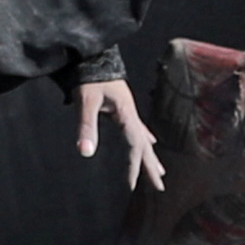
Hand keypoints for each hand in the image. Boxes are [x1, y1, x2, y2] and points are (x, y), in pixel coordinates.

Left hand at [73, 72, 163, 190]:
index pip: (134, 146)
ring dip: (150, 157)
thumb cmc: (89, 78)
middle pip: (145, 146)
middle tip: (160, 188)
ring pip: (143, 140)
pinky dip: (144, 140)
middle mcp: (131, 115)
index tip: (131, 186)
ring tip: (159, 173)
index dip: (133, 166)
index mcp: (126, 114)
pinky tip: (150, 143)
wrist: (93, 56)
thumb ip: (86, 127)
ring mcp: (129, 111)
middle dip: (150, 167)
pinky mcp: (123, 108)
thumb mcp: (86, 102)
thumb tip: (85, 153)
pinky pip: (138, 130)